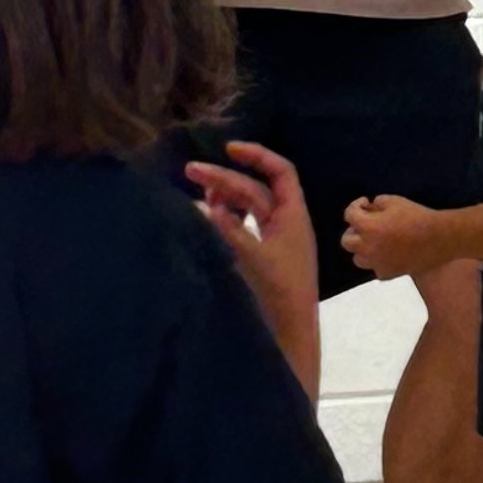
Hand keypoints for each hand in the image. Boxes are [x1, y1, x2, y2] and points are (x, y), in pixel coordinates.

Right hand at [186, 139, 316, 357]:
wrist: (291, 333)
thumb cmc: (278, 293)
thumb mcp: (252, 258)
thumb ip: (230, 230)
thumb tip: (208, 206)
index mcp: (292, 216)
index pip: (280, 172)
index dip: (256, 155)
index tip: (227, 149)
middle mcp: (286, 222)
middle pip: (255, 188)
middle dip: (225, 177)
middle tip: (190, 171)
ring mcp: (276, 239)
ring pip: (249, 206)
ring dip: (225, 194)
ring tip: (198, 190)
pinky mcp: (265, 255)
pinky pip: (246, 224)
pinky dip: (227, 215)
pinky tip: (210, 214)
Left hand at [341, 191, 442, 283]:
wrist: (439, 238)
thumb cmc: (418, 216)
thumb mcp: (395, 201)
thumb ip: (378, 204)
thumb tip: (370, 209)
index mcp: (368, 227)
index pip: (349, 215)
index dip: (356, 205)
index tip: (366, 203)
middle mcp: (368, 248)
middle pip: (346, 241)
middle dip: (353, 229)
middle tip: (365, 224)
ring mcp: (377, 263)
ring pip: (358, 259)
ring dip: (362, 248)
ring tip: (374, 241)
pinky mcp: (389, 273)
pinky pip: (376, 269)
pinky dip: (378, 261)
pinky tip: (387, 253)